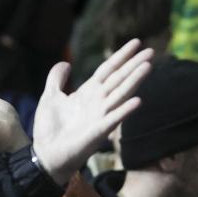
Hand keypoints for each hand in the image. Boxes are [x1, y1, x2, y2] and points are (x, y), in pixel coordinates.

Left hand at [31, 39, 153, 185]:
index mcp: (89, 92)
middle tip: (151, 51)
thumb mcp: (50, 96)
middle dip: (134, 64)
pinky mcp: (99, 132)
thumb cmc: (50, 128)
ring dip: (135, 80)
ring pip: (121, 94)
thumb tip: (66, 63)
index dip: (121, 55)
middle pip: (119, 78)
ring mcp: (101, 116)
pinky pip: (114, 119)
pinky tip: (138, 101)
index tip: (136, 42)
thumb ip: (57, 79)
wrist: (46, 154)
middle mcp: (99, 102)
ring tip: (148, 66)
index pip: (109, 69)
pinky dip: (125, 110)